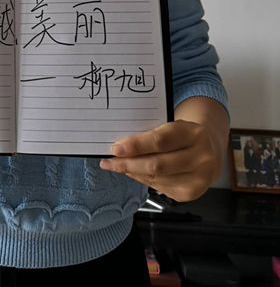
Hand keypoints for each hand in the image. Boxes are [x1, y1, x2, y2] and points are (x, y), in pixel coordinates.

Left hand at [99, 118, 222, 201]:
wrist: (211, 150)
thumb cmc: (185, 135)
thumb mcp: (173, 126)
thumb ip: (152, 134)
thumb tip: (122, 145)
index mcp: (194, 133)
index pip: (160, 141)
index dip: (136, 145)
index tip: (116, 148)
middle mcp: (201, 157)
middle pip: (157, 165)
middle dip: (128, 164)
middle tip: (109, 161)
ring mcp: (198, 178)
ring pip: (156, 179)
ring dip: (132, 173)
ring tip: (117, 166)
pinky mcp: (192, 193)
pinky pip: (160, 188)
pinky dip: (143, 180)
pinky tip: (134, 173)